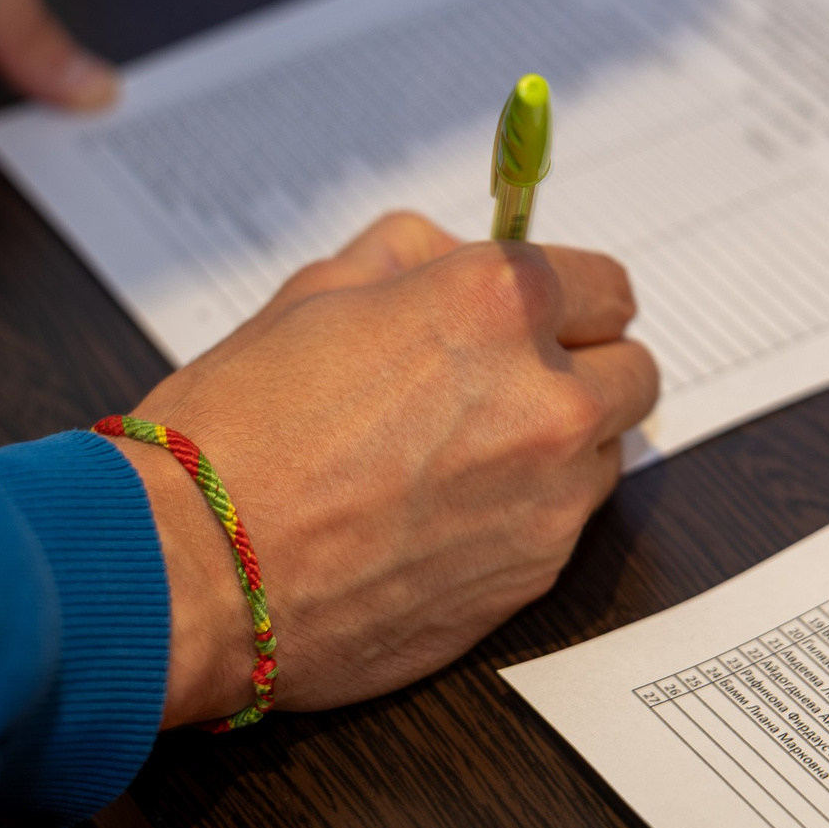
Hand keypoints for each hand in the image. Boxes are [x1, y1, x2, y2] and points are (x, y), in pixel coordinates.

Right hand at [112, 212, 659, 727]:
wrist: (196, 569)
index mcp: (498, 305)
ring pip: (604, 455)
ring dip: (559, 446)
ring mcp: (549, 498)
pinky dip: (525, 514)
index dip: (567, 297)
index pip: (606, 287)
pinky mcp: (534, 576)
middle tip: (510, 381)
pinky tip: (441, 515)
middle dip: (582, 368)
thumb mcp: (316, 290)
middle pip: (632, 372)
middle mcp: (546, 400)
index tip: (546, 312)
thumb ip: (414, 255)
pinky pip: (563, 526)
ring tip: (461, 454)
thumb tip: (456, 252)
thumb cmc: (238, 430)